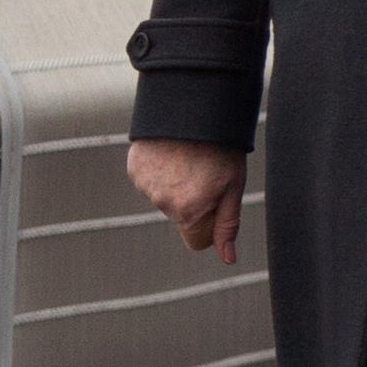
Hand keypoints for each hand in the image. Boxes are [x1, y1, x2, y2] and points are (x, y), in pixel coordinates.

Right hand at [126, 137, 245, 263]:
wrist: (194, 107)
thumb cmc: (221, 148)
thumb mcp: (233, 186)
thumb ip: (227, 225)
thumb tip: (228, 259)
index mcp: (189, 212)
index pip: (195, 240)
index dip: (210, 224)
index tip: (216, 202)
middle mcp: (162, 203)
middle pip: (181, 217)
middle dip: (193, 202)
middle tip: (205, 172)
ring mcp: (144, 185)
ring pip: (164, 198)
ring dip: (175, 185)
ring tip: (189, 159)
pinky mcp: (134, 169)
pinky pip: (150, 180)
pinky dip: (159, 171)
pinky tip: (172, 153)